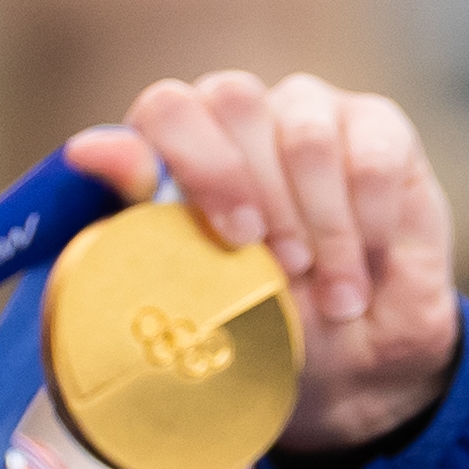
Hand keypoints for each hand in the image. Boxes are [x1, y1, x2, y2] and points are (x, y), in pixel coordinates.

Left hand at [74, 72, 461, 454]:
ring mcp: (310, 113)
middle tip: (282, 270)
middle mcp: (240, 116)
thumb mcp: (192, 298)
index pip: (167, 109)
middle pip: (236, 101)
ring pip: (306, 136)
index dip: (195, 161)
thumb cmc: (260, 328)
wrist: (352, 367)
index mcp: (179, 148)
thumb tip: (89, 150)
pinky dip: (370, 226)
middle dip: (259, 196)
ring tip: (334, 298)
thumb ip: (137, 224)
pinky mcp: (378, 128)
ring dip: (322, 228)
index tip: (231, 236)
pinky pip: (371, 157)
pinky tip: (366, 273)